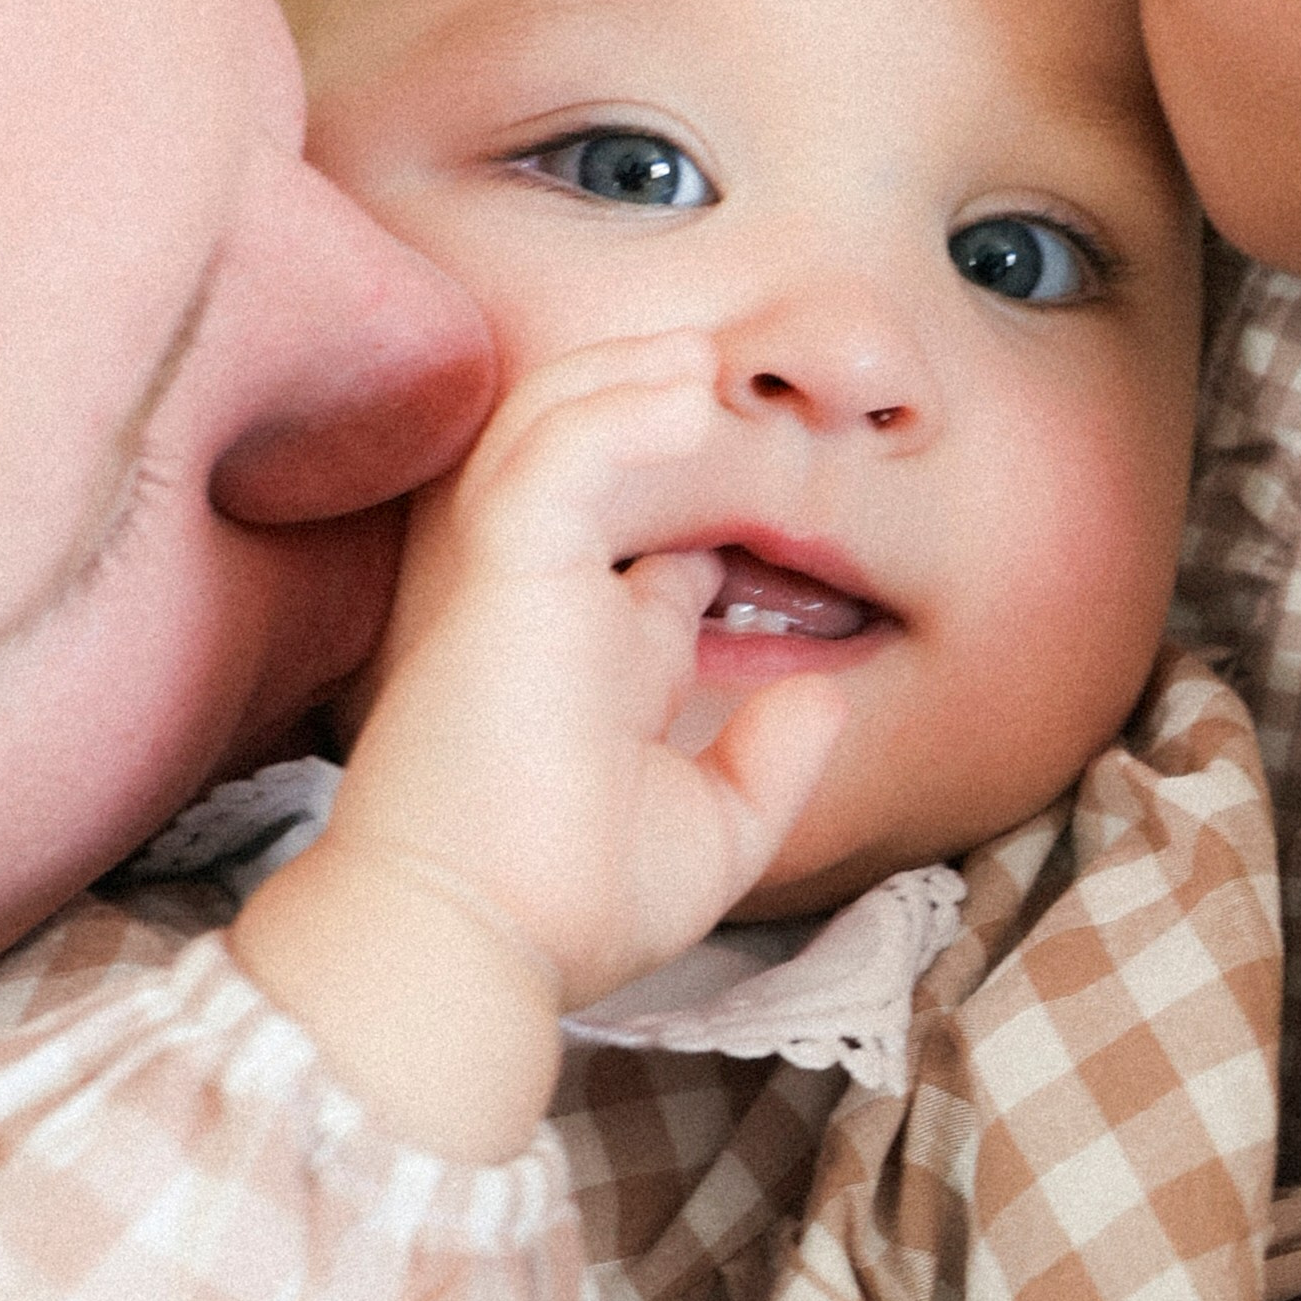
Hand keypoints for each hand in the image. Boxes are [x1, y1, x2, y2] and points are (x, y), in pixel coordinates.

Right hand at [234, 338, 844, 1160]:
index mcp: (586, 664)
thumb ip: (769, 764)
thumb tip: (825, 694)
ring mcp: (513, 582)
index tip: (779, 485)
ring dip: (626, 378)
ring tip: (702, 359)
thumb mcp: (709, 837)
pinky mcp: (498, 571)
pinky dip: (617, 406)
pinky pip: (555, 451)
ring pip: (549, 430)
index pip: (644, 550)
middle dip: (645, 403)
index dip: (707, 507)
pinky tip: (685, 393)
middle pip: (582, 463)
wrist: (475, 940)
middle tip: (720, 374)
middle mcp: (543, 609)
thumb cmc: (568, 908)